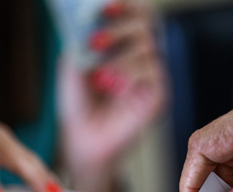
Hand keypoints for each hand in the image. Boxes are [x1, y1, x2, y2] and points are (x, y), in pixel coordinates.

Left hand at [59, 0, 166, 191]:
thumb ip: (81, 37)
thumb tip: (87, 15)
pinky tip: (112, 88)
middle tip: (94, 42)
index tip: (106, 6)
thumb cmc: (79, 102)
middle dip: (119, 29)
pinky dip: (130, 76)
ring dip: (119, 58)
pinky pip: (153, 73)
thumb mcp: (73, 62)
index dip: (124, 6)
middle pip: (145, 25)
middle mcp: (141, 55)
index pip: (134, 14)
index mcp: (124, 42)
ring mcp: (152, 75)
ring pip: (147, 47)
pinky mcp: (159, 96)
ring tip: (98, 76)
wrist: (82, 137)